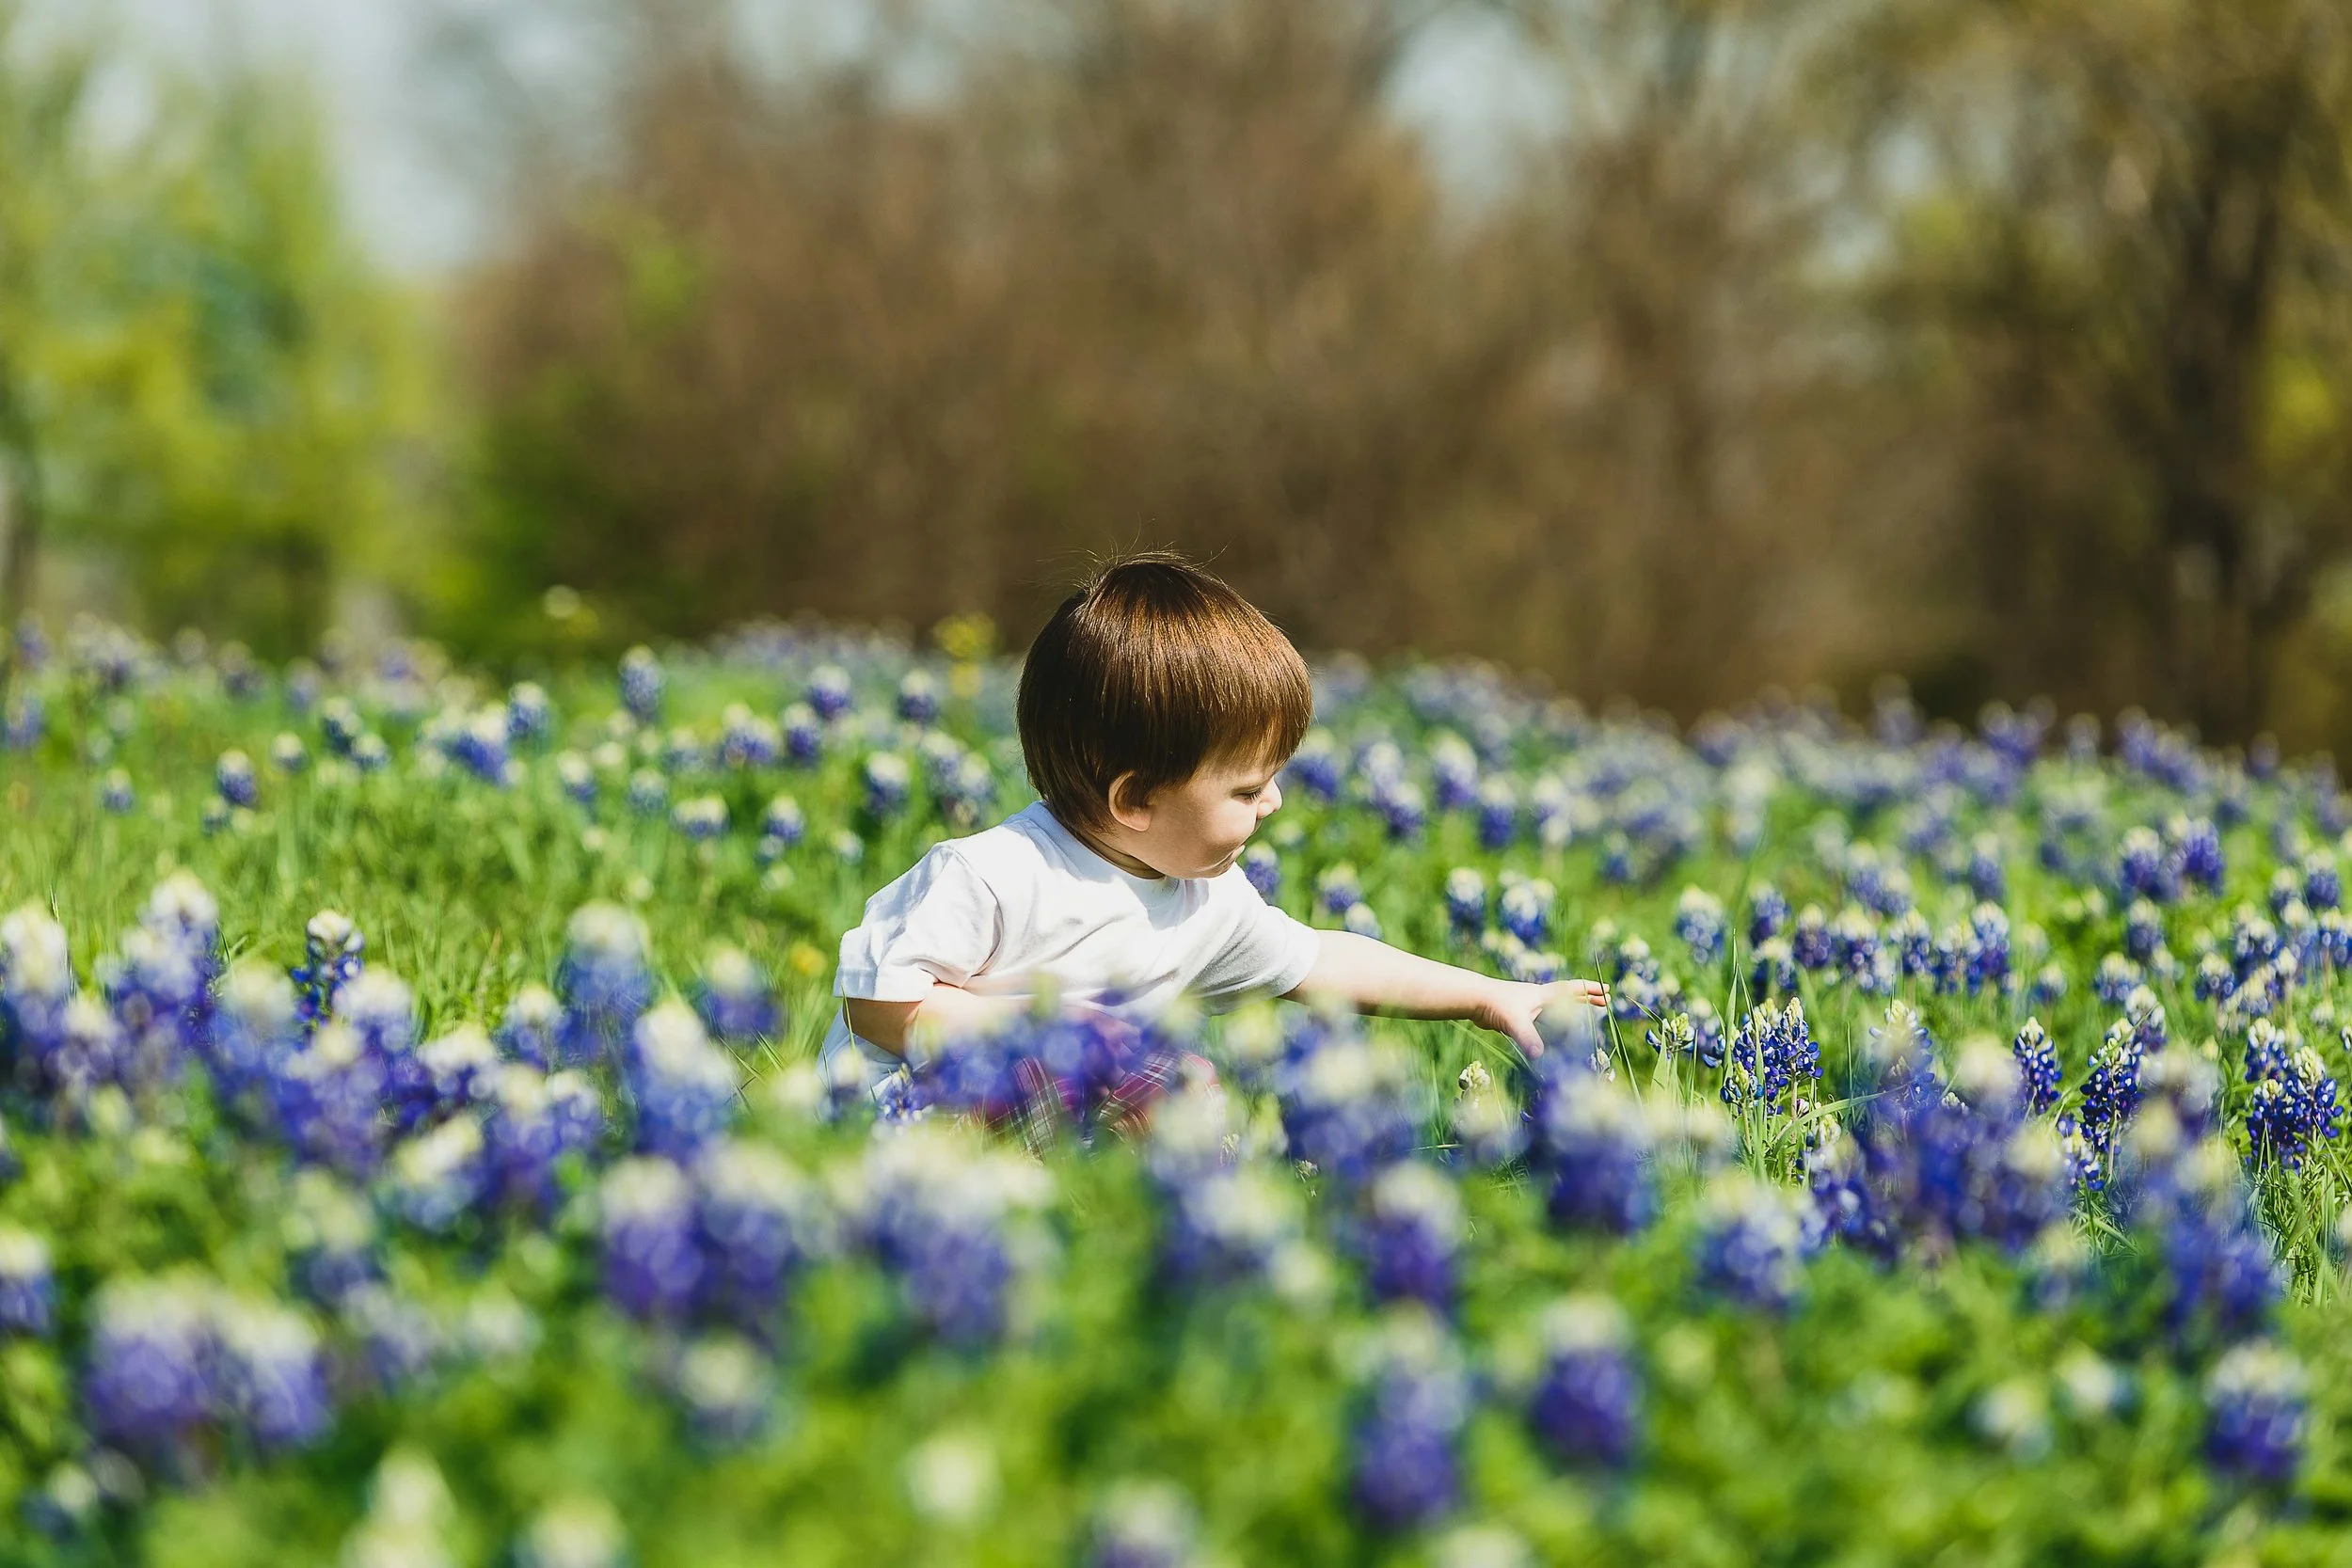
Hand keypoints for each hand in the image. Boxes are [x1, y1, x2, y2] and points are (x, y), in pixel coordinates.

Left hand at [1468, 976, 1609, 1058]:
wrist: (1473, 1000)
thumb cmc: (1496, 1005)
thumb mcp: (1516, 1023)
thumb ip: (1530, 1039)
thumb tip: (1540, 1057)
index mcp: (1542, 995)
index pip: (1572, 989)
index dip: (1590, 990)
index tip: (1606, 990)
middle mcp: (1538, 998)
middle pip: (1568, 997)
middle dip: (1586, 999)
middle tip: (1603, 1002)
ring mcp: (1528, 1006)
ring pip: (1555, 1008)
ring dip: (1570, 1011)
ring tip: (1582, 1016)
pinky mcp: (1517, 1015)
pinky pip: (1542, 1019)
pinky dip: (1552, 1023)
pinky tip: (1553, 1031)